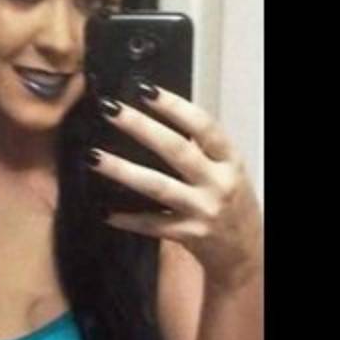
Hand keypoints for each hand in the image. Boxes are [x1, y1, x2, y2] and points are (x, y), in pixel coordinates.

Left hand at [88, 84, 261, 287]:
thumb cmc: (231, 200)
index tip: (145, 89)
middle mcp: (218, 183)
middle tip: (110, 110)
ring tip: (94, 157)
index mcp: (229, 160)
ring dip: (123, 170)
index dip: (175, 106)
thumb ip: (200, 146)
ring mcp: (203, 210)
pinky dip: (128, 219)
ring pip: (158, 186)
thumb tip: (157, 116)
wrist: (246, 249)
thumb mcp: (226, 168)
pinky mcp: (189, 235)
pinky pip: (152, 225)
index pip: (204, 126)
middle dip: (140, 127)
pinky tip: (104, 211)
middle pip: (176, 150)